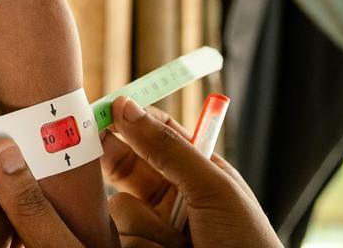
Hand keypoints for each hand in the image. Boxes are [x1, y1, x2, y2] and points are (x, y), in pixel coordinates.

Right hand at [101, 97, 278, 247]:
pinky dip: (146, 246)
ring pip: (119, 208)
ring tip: (181, 244)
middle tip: (95, 148)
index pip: (155, 133)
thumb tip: (126, 108)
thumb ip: (168, 149)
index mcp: (195, 172)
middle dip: (115, 161)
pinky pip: (120, 239)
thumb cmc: (247, 243)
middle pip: (125, 165)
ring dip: (148, 226)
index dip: (129, 120)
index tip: (105, 110)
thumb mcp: (213, 189)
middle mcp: (170, 198)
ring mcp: (154, 228)